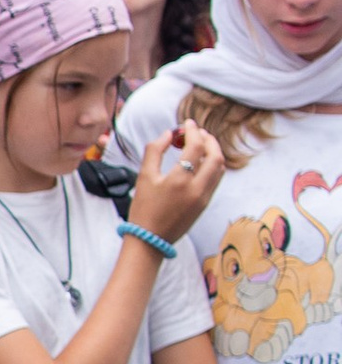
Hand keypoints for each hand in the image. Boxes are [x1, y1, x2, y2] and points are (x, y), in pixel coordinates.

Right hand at [129, 120, 225, 246]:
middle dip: (208, 139)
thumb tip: (168, 134)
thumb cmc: (143, 209)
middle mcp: (197, 188)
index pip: (195, 146)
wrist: (150, 240)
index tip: (187, 124)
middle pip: (215, 155)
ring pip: (219, 167)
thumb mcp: (144, 177)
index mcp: (180, 180)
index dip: (192, 131)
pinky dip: (212, 165)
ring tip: (200, 145)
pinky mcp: (205, 204)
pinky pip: (215, 179)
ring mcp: (204, 197)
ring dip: (213, 152)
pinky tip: (200, 161)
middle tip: (197, 132)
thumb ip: (155, 151)